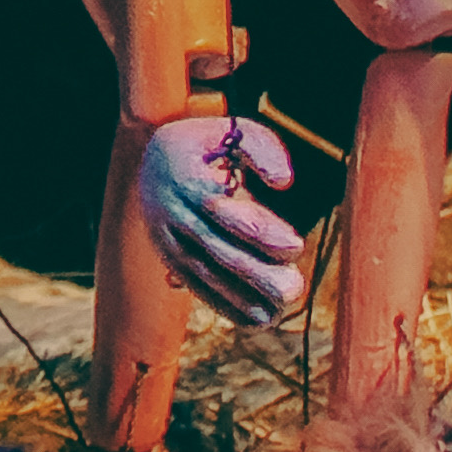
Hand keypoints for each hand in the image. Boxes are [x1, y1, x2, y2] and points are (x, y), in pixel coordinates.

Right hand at [133, 117, 303, 323]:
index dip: (260, 231)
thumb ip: (263, 149)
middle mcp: (174, 215)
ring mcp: (168, 241)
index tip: (296, 245)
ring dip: (241, 298)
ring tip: (278, 314)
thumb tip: (284, 182)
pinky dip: (224, 304)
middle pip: (215, 250)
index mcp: (189, 182)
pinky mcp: (170, 258)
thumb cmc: (209, 143)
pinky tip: (255, 321)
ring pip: (204, 274)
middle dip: (256, 274)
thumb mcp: (235, 130)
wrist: (155, 158)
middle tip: (295, 289)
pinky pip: (196, 285)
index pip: (225, 213)